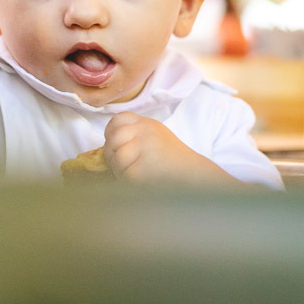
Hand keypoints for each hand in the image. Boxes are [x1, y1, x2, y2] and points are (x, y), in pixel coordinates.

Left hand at [102, 112, 236, 184]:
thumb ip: (135, 134)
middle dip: (113, 155)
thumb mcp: (156, 137)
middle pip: (114, 139)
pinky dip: (129, 183)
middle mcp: (145, 131)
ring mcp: (144, 147)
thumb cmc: (174, 161)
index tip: (115, 144)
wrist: (195, 176)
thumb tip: (109, 143)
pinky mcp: (143, 167)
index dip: (111, 132)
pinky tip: (141, 183)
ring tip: (135, 176)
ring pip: (117, 159)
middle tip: (123, 166)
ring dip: (120, 171)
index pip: (118, 119)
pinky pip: (125, 175)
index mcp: (147, 123)